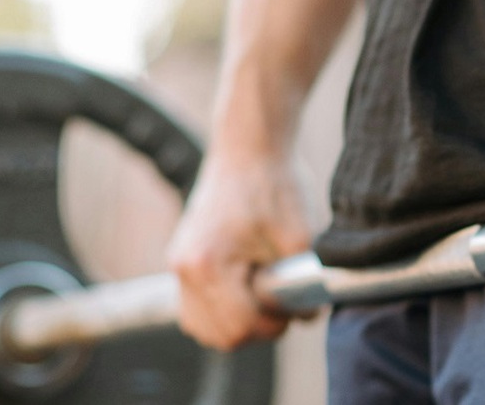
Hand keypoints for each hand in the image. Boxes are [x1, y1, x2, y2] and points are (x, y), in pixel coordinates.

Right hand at [167, 152, 311, 350]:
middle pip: (218, 335)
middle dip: (257, 327)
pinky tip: (249, 286)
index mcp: (207, 264)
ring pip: (202, 327)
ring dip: (237, 322)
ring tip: (265, 293)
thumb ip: (301, 284)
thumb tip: (305, 315)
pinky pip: (197, 308)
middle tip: (283, 300)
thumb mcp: (300, 238)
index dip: (274, 324)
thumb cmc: (275, 186)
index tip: (295, 306)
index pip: (238, 327)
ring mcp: (178, 266)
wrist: (249, 149)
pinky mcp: (182, 260)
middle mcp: (183, 269)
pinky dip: (223, 309)